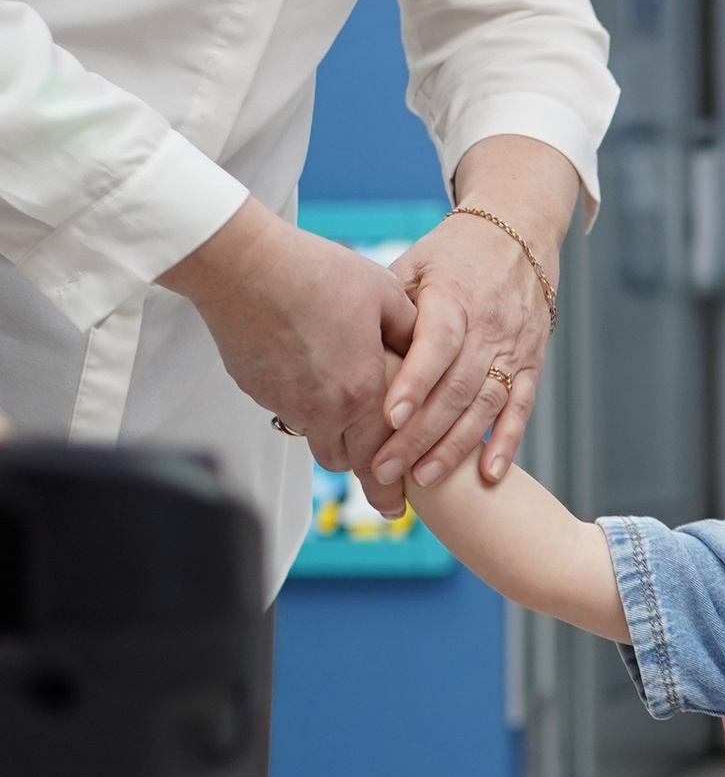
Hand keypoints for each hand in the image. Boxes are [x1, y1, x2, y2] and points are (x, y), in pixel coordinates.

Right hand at [161, 200, 416, 489]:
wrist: (243, 267)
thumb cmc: (316, 273)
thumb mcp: (384, 295)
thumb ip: (411, 331)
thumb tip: (429, 350)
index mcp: (363, 392)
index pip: (383, 462)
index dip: (391, 491)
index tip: (400, 509)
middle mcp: (324, 409)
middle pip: (348, 465)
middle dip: (367, 478)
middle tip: (382, 489)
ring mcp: (286, 403)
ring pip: (317, 444)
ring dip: (336, 445)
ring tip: (351, 436)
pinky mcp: (258, 390)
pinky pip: (289, 414)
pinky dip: (306, 412)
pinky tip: (313, 385)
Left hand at [375, 209, 554, 501]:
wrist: (520, 233)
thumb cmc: (455, 252)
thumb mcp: (415, 263)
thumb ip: (389, 306)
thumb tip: (346, 347)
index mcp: (456, 296)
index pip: (436, 344)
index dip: (414, 381)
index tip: (387, 416)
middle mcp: (490, 325)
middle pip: (456, 387)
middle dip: (420, 433)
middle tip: (385, 468)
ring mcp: (514, 348)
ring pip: (486, 404)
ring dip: (456, 447)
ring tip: (424, 478)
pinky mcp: (532, 364)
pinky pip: (521, 408)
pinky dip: (507, 443)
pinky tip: (489, 475)